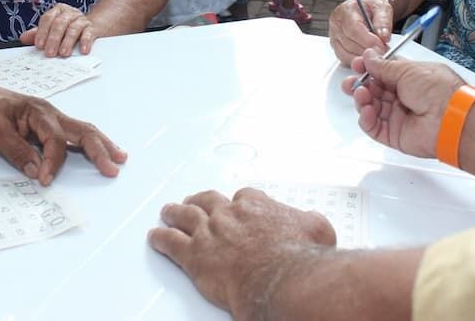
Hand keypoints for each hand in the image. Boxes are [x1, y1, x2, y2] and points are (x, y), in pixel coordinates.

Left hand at [0, 81, 127, 184]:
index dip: (52, 162)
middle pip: (82, 131)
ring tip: (119, 158)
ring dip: (102, 146)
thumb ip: (16, 151)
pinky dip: (92, 145)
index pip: (54, 139)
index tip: (44, 180)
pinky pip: (76, 136)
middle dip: (99, 150)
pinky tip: (102, 153)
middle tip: (112, 168)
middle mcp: (52, 114)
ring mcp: (55, 120)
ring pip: (84, 132)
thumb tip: (36, 171)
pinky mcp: (53, 128)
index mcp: (39, 111)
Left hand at [19, 3, 96, 56]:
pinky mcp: (92, 28)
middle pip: (60, 23)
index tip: (39, 45)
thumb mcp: (51, 30)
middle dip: (54, 39)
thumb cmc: (67, 28)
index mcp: (57, 11)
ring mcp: (81, 20)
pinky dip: (85, 41)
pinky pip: (88, 33)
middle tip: (50, 53)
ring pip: (73, 28)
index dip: (42, 32)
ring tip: (63, 53)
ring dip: (68, 42)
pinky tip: (83, 50)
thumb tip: (23, 38)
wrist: (90, 27)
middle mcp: (69, 14)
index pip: (47, 19)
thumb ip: (38, 34)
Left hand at [148, 188, 336, 318]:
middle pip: (209, 200)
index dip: (240, 202)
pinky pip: (171, 243)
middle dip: (200, 200)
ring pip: (185, 216)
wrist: (280, 277)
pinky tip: (156, 236)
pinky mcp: (195, 256)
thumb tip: (315, 222)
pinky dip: (161, 239)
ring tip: (168, 211)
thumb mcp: (318, 230)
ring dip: (175, 213)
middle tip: (194, 200)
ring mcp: (210, 234)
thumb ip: (312, 222)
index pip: (245, 197)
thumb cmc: (298, 258)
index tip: (238, 205)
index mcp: (257, 208)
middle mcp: (229, 216)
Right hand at [327, 0, 391, 64]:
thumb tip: (383, 36)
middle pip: (349, 43)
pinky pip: (344, 59)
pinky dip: (357, 60)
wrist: (366, 11)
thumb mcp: (382, 8)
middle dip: (367, 49)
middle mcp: (336, 23)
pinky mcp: (336, 47)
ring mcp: (334, 36)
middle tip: (382, 51)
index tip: (380, 46)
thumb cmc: (371, 8)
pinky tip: (367, 57)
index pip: (353, 29)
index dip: (367, 40)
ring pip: (346, 53)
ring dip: (362, 56)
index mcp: (345, 10)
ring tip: (376, 53)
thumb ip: (383, 21)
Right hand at [345, 52, 464, 157]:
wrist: (453, 119)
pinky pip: (373, 127)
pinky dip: (366, 118)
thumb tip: (369, 57)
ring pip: (370, 107)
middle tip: (352, 81)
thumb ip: (384, 66)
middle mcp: (404, 97)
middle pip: (374, 90)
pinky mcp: (394, 135)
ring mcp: (398, 116)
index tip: (358, 64)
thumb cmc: (440, 92)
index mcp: (410, 79)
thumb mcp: (408, 70)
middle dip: (360, 84)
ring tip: (361, 94)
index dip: (368, 68)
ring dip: (362, 100)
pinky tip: (367, 110)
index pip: (382, 73)